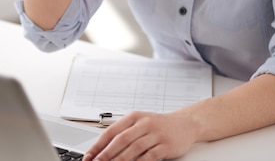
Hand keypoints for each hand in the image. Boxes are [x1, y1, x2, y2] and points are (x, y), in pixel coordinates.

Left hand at [82, 111, 198, 160]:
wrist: (185, 123)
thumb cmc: (159, 124)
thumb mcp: (140, 122)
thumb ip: (124, 132)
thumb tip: (102, 149)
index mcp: (134, 116)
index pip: (111, 131)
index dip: (98, 145)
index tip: (89, 156)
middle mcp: (144, 123)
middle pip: (121, 140)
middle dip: (106, 154)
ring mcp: (156, 134)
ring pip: (134, 148)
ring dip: (120, 160)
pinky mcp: (166, 145)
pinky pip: (150, 156)